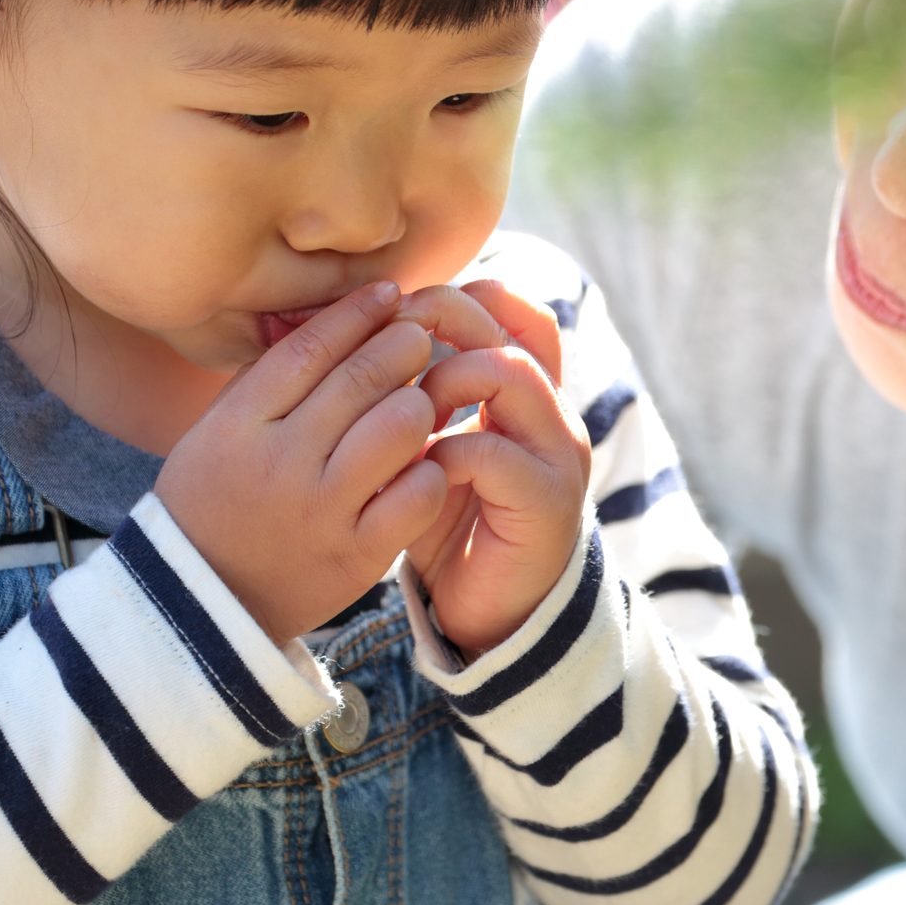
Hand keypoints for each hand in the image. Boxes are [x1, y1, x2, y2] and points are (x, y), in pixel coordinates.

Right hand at [154, 282, 449, 643]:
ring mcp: (323, 510)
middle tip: (419, 334)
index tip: (389, 293)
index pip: (311, 346)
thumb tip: (338, 315)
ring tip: (422, 395)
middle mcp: (281, 462)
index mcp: (239, 424)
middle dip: (402, 344)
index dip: (358, 312)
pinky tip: (425, 459)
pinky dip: (430, 467)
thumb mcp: (219, 431)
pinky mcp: (359, 554)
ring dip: (421, 399)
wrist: (204, 606)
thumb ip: (269, 377)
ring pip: (400, 426)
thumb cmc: (216, 501)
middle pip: (362, 378)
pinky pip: (418, 492)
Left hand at [404, 281, 589, 656]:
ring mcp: (557, 454)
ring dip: (445, 380)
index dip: (458, 297)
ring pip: (509, 374)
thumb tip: (347, 331)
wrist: (490, 607)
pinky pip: (492, 452)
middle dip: (442, 324)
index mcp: (530, 390)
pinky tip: (417, 470)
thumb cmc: (449, 516)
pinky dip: (445, 452)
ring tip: (409, 411)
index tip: (400, 314)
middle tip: (391, 346)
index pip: (513, 309)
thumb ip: (412, 391)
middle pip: (508, 330)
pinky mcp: (547, 502)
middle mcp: (553, 411)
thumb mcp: (428, 440)